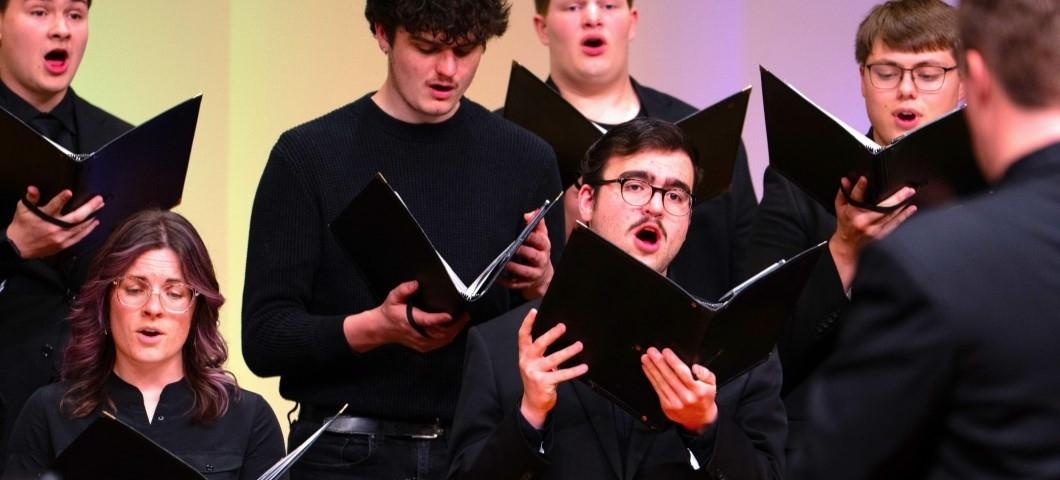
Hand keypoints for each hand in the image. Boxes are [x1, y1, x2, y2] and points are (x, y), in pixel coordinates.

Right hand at [6, 186, 102, 258]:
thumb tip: (33, 188)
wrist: (18, 247)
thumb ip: (31, 198)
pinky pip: (79, 237)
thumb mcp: (23, 209)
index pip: (53, 206)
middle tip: (99, 200)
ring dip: (91, 217)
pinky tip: (95, 222)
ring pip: (80, 227)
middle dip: (89, 208)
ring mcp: (60, 237)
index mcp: (43, 217)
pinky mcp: (63, 245)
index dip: (61, 199)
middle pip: (75, 217)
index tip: (69, 192)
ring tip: (100, 208)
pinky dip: (88, 230)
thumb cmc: (22, 226)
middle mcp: (54, 227)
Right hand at [343, 280, 467, 352]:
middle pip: (440, 333)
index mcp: (409, 321)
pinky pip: (440, 344)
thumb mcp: (393, 297)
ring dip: (455, 331)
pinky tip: (456, 329)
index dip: (439, 319)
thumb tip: (415, 284)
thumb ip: (403, 290)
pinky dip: (450, 336)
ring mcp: (421, 342)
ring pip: (442, 340)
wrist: (382, 329)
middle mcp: (416, 334)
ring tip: (464, 320)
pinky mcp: (424, 346)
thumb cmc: (389, 312)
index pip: (426, 321)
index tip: (450, 315)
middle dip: (455, 325)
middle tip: (465, 314)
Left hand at [498, 209, 552, 299]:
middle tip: (514, 248)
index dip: (533, 237)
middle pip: (534, 256)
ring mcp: (534, 273)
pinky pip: (515, 284)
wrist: (543, 274)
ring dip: (515, 268)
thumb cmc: (538, 250)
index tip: (525, 234)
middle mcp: (541, 260)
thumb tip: (529, 214)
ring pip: (525, 272)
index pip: (541, 241)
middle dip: (524, 252)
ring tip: (505, 263)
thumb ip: (536, 222)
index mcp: (544, 247)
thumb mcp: (540, 235)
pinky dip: (505, 281)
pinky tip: (497, 277)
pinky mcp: (526, 283)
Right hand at [518, 308, 586, 428]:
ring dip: (568, 351)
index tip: (534, 312)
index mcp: (524, 354)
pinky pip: (561, 374)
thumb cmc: (537, 379)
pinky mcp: (543, 383)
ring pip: (553, 359)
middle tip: (563, 327)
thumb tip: (558, 335)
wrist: (533, 403)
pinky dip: (574, 370)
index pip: (523, 336)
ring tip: (579, 345)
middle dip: (551, 334)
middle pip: (539, 344)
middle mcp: (527, 361)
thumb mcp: (534, 363)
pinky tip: (583, 367)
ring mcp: (534, 372)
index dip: (527, 323)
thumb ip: (541, 352)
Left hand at [641, 347, 717, 433]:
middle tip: (651, 351)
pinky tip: (647, 370)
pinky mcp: (667, 407)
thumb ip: (705, 373)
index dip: (672, 361)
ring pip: (661, 383)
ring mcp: (675, 403)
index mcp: (698, 390)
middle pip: (669, 377)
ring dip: (652, 369)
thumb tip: (694, 367)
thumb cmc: (704, 398)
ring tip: (646, 358)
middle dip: (659, 362)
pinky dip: (651, 378)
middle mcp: (686, 397)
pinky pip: (657, 390)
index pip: (683, 373)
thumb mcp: (711, 384)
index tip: (665, 351)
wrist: (700, 419)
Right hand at [830, 177, 916, 288]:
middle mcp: (863, 221)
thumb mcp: (839, 207)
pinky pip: (894, 223)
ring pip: (891, 215)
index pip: (855, 198)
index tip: (864, 179)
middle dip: (896, 198)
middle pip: (881, 208)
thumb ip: (843, 193)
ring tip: (910, 195)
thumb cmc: (844, 223)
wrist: (847, 244)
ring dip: (902, 205)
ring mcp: (873, 228)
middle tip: (906, 189)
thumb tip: (845, 180)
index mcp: (851, 213)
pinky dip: (904, 215)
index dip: (859, 188)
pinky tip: (911, 208)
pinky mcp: (881, 233)